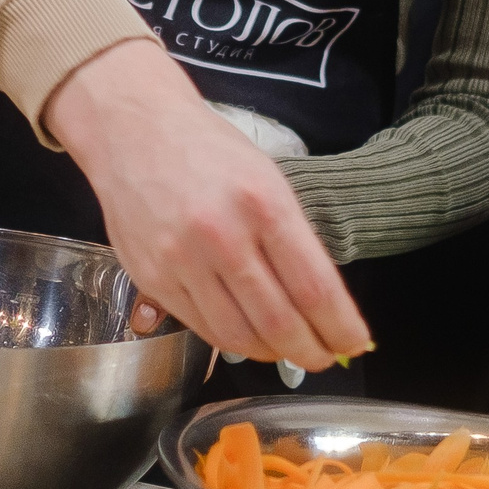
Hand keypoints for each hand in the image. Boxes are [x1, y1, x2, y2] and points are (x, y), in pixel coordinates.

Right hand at [47, 40, 368, 368]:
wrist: (133, 130)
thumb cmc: (208, 149)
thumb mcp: (266, 178)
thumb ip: (291, 237)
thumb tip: (322, 297)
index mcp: (263, 203)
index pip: (314, 287)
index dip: (339, 327)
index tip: (356, 342)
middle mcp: (223, 235)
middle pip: (279, 321)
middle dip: (311, 351)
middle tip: (324, 357)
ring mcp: (182, 261)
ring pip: (238, 336)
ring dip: (272, 354)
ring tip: (288, 351)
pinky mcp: (152, 278)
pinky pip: (202, 328)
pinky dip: (232, 342)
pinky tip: (248, 337)